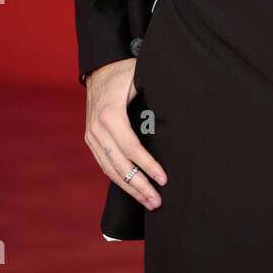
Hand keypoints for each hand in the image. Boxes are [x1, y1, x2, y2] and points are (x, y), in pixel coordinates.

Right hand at [85, 60, 167, 208]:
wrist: (99, 69)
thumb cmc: (125, 72)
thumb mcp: (140, 76)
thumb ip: (155, 92)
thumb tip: (182, 106)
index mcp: (109, 114)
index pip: (131, 148)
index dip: (148, 166)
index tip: (164, 180)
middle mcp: (97, 129)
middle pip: (120, 165)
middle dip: (140, 186)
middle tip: (158, 202)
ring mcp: (91, 136)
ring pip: (111, 170)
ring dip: (130, 188)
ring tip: (149, 202)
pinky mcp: (91, 141)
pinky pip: (105, 165)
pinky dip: (119, 179)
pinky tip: (134, 189)